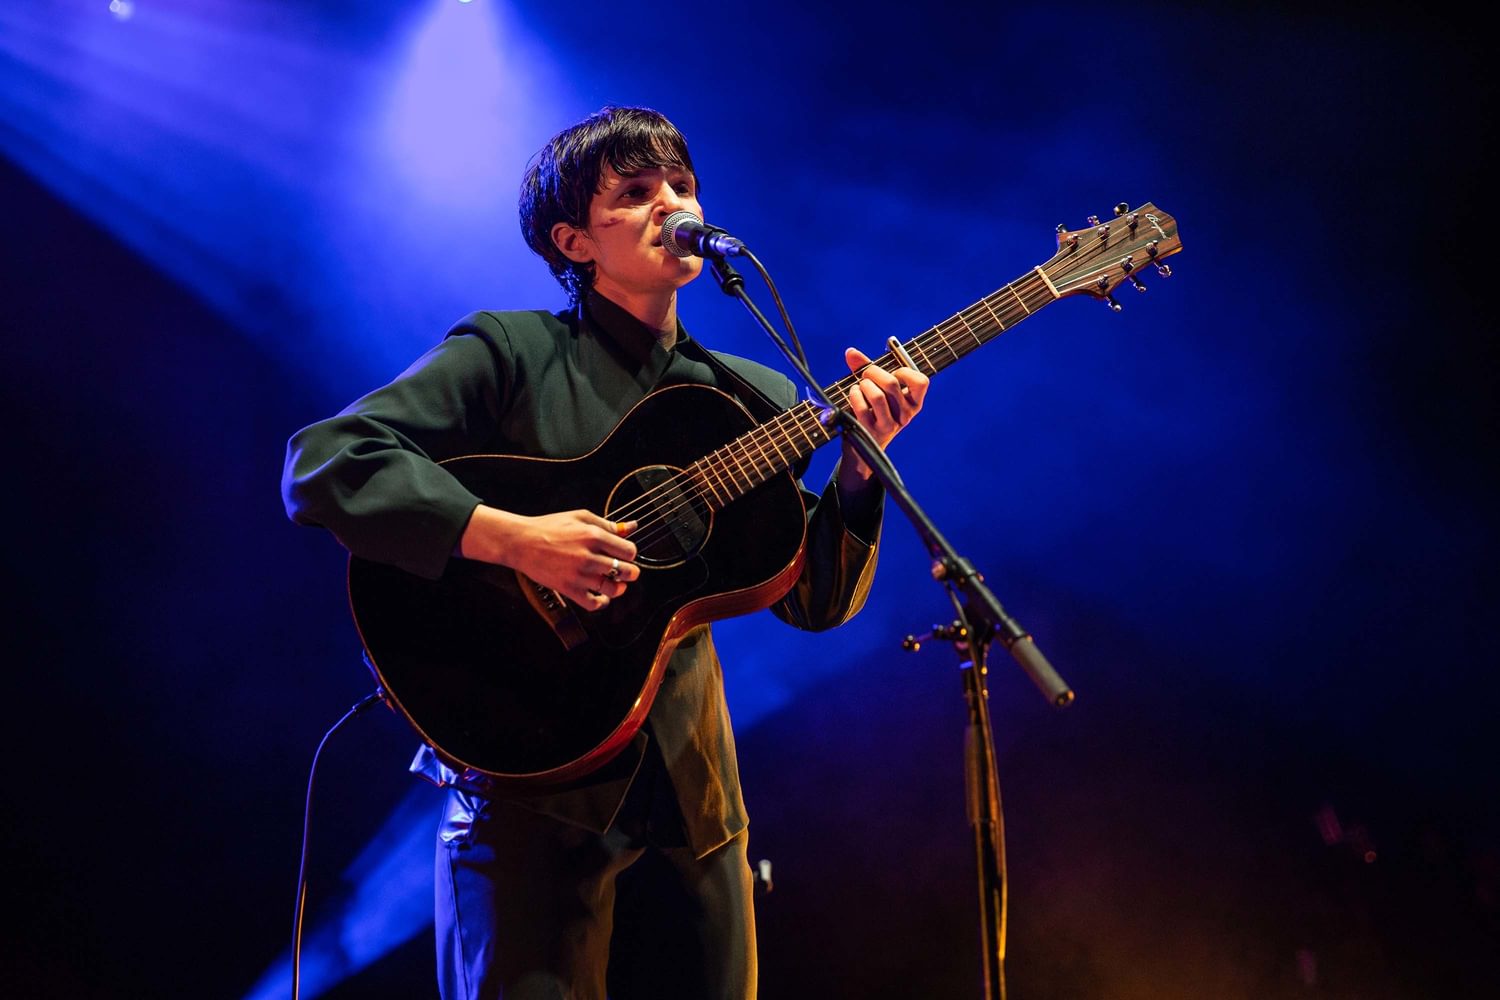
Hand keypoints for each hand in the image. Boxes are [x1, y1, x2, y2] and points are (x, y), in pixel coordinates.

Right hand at [458, 506, 639, 610]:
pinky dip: (601, 602)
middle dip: (631, 572)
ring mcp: (579, 574)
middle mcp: (588, 556)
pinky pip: (594, 604)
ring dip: (619, 588)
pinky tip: (601, 596)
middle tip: (628, 571)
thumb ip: (607, 523)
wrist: (522, 542)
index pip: (629, 550)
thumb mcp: (580, 517)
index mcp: (593, 535)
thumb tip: (631, 527)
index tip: (625, 554)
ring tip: (616, 583)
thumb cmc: (550, 527)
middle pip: (626, 570)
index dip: (630, 553)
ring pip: (614, 589)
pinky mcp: (568, 589)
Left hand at [839, 347, 927, 485]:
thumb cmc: (873, 410)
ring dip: (863, 384)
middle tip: (865, 375)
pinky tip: (853, 394)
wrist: (864, 447)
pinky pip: (862, 406)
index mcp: (914, 403)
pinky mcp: (872, 432)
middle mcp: (906, 415)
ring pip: (876, 395)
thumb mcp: (878, 389)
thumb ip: (866, 368)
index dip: (904, 371)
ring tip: (860, 385)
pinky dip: (854, 395)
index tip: (893, 371)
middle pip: (892, 383)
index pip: (921, 382)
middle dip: (872, 372)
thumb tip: (850, 352)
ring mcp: (890, 425)